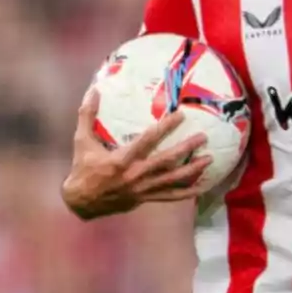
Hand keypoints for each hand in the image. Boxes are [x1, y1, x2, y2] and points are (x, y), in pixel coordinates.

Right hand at [61, 87, 212, 220]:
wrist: (81, 202)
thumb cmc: (83, 169)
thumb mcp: (82, 141)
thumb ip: (87, 115)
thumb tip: (94, 90)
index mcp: (121, 160)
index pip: (148, 140)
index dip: (165, 127)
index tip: (181, 115)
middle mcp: (135, 175)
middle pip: (166, 160)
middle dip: (186, 148)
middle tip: (203, 137)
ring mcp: (142, 189)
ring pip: (172, 180)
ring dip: (193, 170)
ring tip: (210, 159)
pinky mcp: (145, 199)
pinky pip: (171, 197)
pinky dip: (188, 192)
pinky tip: (202, 186)